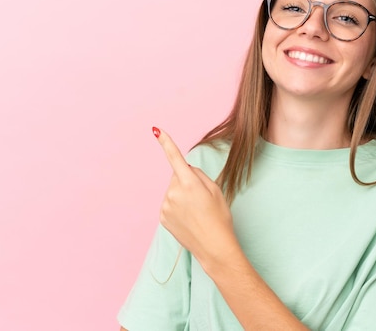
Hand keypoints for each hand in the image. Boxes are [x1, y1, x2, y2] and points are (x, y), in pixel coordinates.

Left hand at [154, 128, 238, 270]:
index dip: (166, 142)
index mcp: (189, 183)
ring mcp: (166, 206)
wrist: (214, 246)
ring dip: (182, 195)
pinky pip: (169, 203)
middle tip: (201, 199)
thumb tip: (185, 170)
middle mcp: (173, 192)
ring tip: (195, 212)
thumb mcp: (215, 191)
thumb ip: (198, 175)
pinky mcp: (162, 217)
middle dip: (187, 181)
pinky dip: (177, 207)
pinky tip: (188, 218)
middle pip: (178, 176)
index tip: (156, 130)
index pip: (175, 158)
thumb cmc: (219, 217)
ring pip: (173, 190)